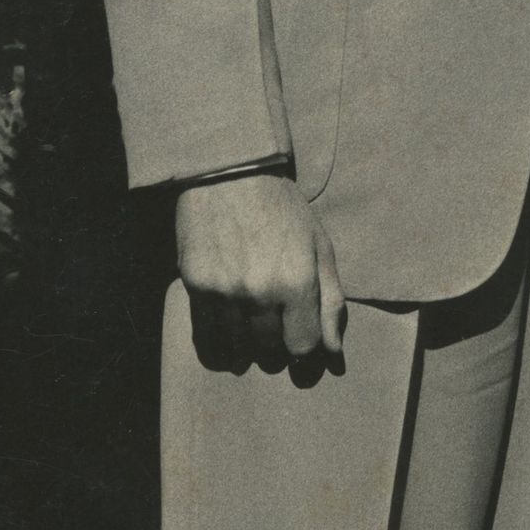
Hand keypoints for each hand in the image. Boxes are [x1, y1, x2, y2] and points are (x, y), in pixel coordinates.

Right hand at [176, 171, 346, 371]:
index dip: (305, 349)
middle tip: (277, 331)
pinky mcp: (196, 288)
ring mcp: (224, 292)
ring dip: (249, 348)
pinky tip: (228, 335)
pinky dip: (220, 344)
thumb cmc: (283, 211)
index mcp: (297, 282)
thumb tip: (333, 354)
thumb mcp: (319, 249)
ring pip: (238, 350)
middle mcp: (260, 292)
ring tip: (253, 330)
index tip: (301, 338)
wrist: (231, 175)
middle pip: (271, 351)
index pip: (303, 347)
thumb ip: (330, 303)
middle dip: (278, 348)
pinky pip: (206, 338)